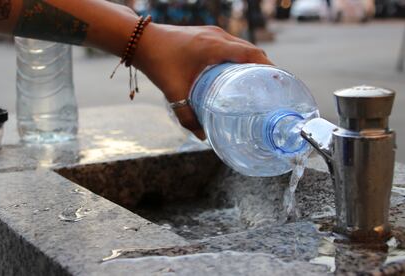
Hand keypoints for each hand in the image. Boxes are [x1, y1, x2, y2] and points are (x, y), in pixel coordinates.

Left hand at [133, 23, 272, 138]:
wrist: (141, 40)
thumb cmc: (158, 62)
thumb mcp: (174, 92)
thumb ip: (187, 117)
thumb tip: (203, 136)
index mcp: (214, 47)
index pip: (252, 54)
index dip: (269, 67)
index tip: (278, 82)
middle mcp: (217, 36)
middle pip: (251, 49)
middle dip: (263, 67)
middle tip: (269, 88)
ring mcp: (211, 32)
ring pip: (241, 45)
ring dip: (251, 61)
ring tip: (255, 81)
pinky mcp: (205, 33)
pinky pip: (230, 44)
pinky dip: (238, 56)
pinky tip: (235, 71)